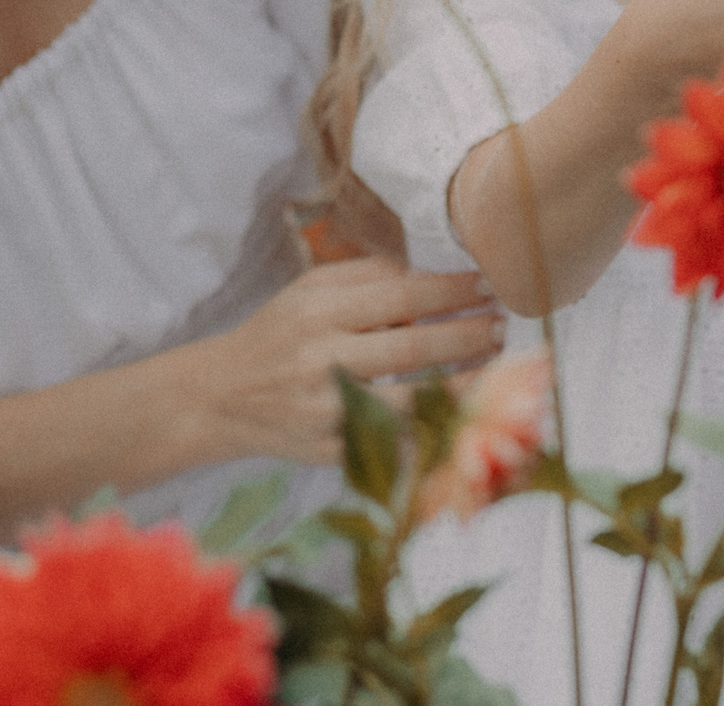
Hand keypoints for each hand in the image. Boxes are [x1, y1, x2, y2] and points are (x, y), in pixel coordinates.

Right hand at [184, 258, 500, 465]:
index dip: (450, 291)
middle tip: (503, 323)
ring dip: (463, 382)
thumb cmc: (278, 334)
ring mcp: (325, 412)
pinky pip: (393, 442)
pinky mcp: (329, 451)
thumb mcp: (310, 289)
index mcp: (318, 312)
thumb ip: (369, 276)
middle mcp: (321, 360)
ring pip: (411, 400)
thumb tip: (434, 271)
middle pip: (413, 347)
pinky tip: (462, 410)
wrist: (221, 397)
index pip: (401, 295)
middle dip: (468, 334)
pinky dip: (431, 427)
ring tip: (496, 365)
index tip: (486, 284)